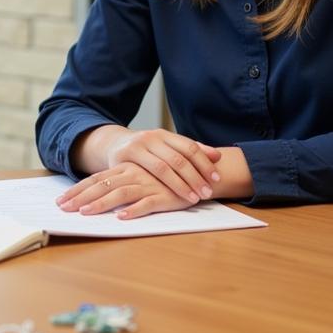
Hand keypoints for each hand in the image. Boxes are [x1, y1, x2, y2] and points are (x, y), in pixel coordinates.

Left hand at [56, 162, 194, 218]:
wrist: (196, 173)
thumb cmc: (161, 178)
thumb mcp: (137, 178)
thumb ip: (118, 185)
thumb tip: (92, 198)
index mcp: (124, 169)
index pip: (95, 180)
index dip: (77, 190)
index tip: (60, 201)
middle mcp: (132, 174)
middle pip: (101, 186)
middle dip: (80, 198)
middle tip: (63, 209)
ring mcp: (148, 184)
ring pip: (120, 194)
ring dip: (101, 204)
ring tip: (85, 213)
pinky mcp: (164, 196)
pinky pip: (147, 203)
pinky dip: (134, 210)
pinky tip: (122, 217)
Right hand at [102, 128, 220, 204]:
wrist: (114, 145)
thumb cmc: (145, 151)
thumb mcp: (165, 147)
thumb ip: (189, 151)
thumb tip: (218, 156)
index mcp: (165, 134)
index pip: (189, 147)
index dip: (204, 163)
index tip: (217, 179)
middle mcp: (152, 137)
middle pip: (179, 158)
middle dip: (195, 177)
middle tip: (208, 193)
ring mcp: (138, 147)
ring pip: (164, 167)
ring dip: (182, 184)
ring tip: (194, 198)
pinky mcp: (125, 158)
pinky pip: (147, 174)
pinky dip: (163, 186)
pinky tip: (171, 197)